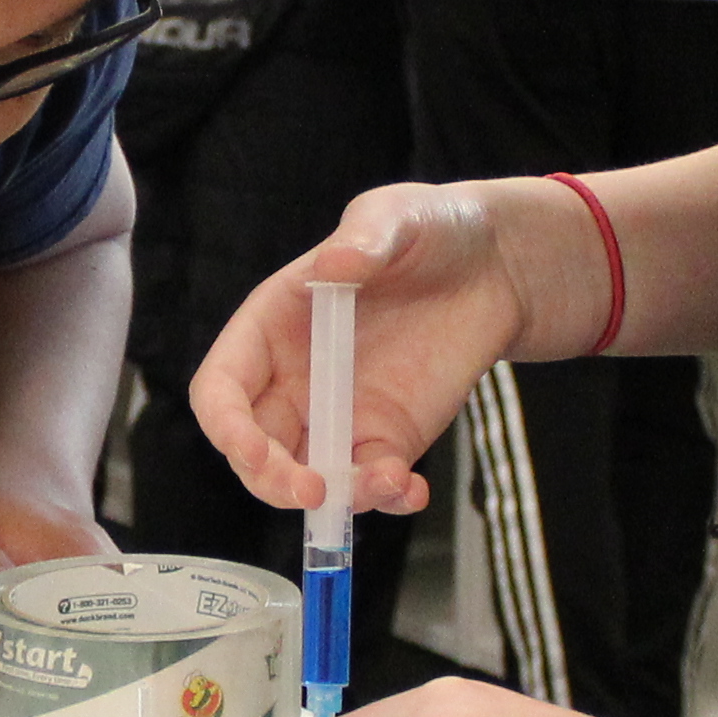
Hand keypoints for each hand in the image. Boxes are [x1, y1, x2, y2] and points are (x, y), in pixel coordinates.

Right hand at [189, 183, 537, 518]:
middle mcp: (294, 380)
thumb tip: (331, 269)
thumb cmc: (431, 230)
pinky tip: (413, 489)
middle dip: (272, 480)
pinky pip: (369, 484)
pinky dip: (386, 498)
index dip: (226, 426)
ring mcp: (339, 416)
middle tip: (314, 490)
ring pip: (308, 478)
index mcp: (271, 327)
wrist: (496, 267)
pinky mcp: (386, 439)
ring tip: (390, 482)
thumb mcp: (396, 217)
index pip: (221, 390)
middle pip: (253, 450)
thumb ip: (363, 239)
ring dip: (337, 499)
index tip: (253, 452)